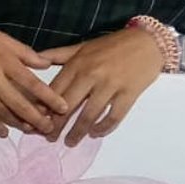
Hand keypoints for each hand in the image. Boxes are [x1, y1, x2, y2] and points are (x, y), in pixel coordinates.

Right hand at [0, 12, 68, 136]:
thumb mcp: (0, 37)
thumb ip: (24, 52)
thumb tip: (46, 64)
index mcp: (3, 59)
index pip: (31, 83)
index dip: (49, 97)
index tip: (63, 107)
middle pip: (18, 103)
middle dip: (37, 118)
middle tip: (50, 127)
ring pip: (0, 112)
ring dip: (18, 123)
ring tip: (32, 130)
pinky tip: (3, 132)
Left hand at [38, 29, 164, 146]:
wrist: (148, 41)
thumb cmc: (112, 44)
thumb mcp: (82, 46)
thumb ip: (58, 54)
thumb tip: (36, 59)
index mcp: (77, 64)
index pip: (55, 90)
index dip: (44, 107)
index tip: (37, 120)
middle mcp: (91, 75)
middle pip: (68, 105)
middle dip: (57, 125)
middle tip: (49, 137)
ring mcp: (110, 85)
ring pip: (89, 114)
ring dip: (78, 131)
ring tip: (70, 142)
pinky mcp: (129, 93)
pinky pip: (114, 116)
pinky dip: (104, 128)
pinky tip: (96, 133)